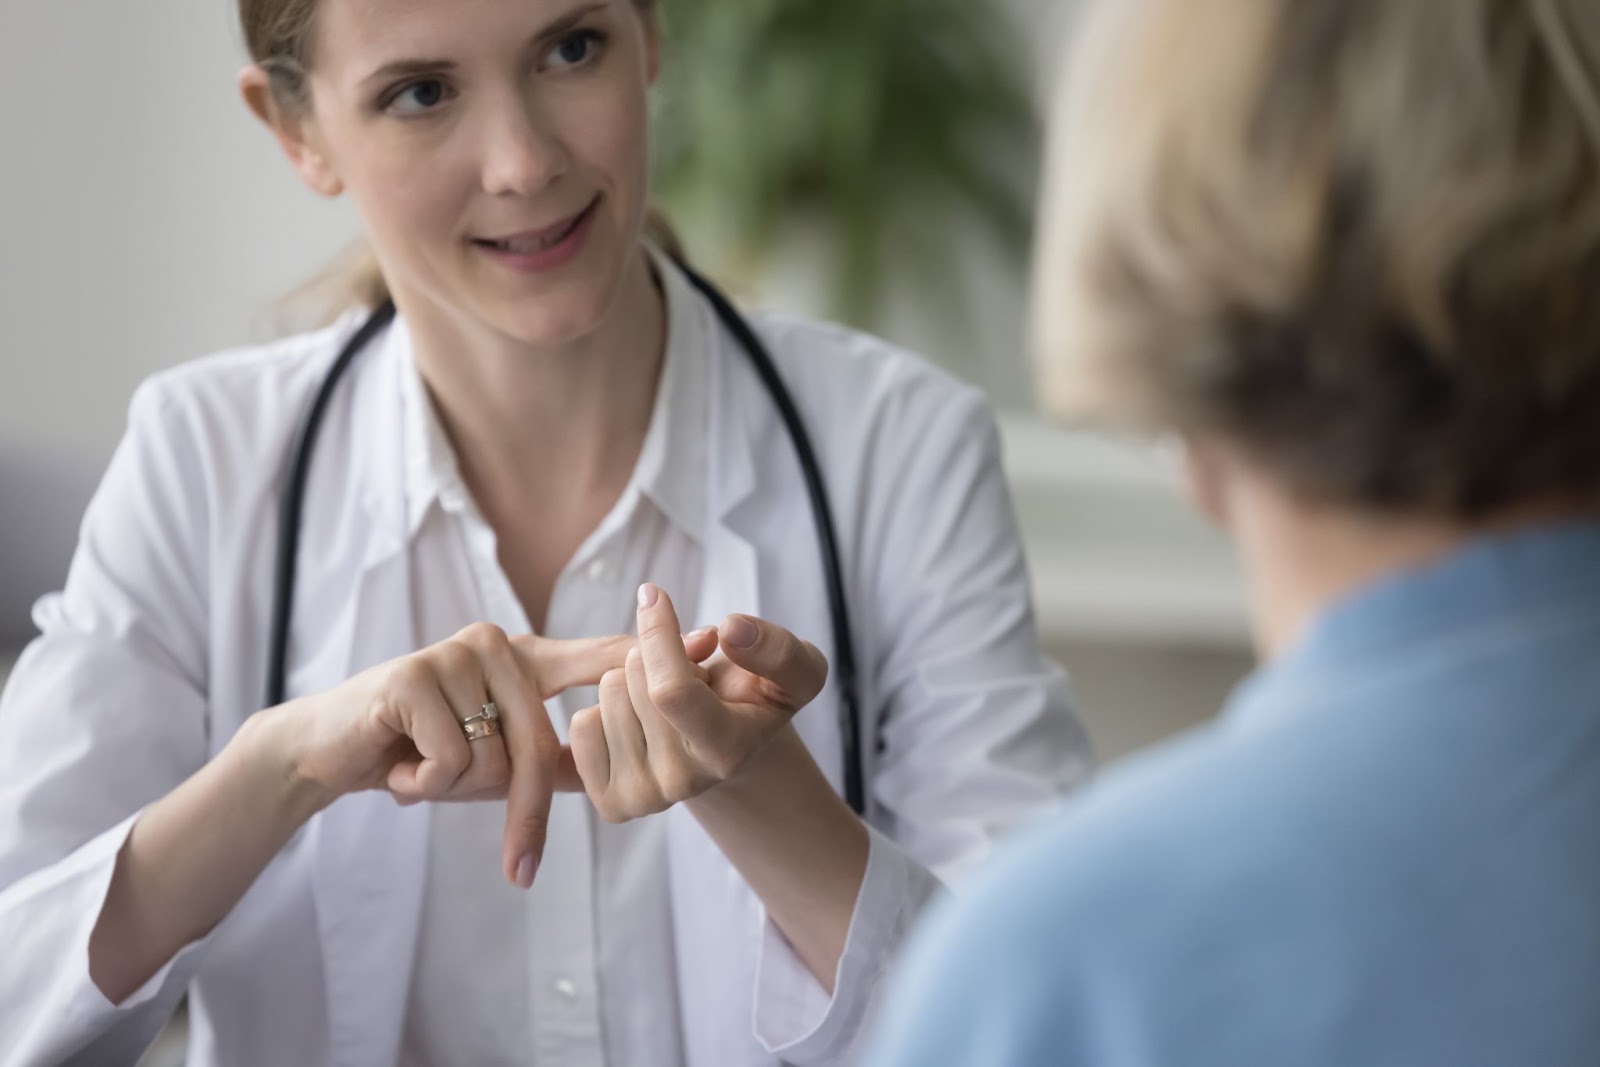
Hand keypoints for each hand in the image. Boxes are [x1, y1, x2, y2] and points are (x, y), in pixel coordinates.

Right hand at [266, 623, 634, 886]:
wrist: (330, 750)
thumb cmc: (420, 751)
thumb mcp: (494, 758)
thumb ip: (552, 758)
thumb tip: (622, 774)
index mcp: (525, 659)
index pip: (598, 660)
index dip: (651, 658)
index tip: (712, 645)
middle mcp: (497, 644)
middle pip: (540, 746)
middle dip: (510, 806)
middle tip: (468, 815)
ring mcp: (454, 653)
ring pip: (491, 761)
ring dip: (449, 786)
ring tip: (416, 763)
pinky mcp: (413, 676)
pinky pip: (449, 762)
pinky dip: (419, 780)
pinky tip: (394, 760)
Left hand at [564, 583, 829, 821]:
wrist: (730, 751)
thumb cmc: (757, 699)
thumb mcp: (796, 670)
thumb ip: (778, 649)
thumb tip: (731, 630)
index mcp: (728, 751)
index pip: (670, 690)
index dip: (658, 634)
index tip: (654, 596)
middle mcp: (684, 783)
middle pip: (631, 680)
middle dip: (654, 656)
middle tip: (686, 674)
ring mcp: (645, 799)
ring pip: (606, 696)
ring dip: (633, 681)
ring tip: (666, 701)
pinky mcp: (611, 804)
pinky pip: (582, 725)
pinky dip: (605, 708)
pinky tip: (639, 722)